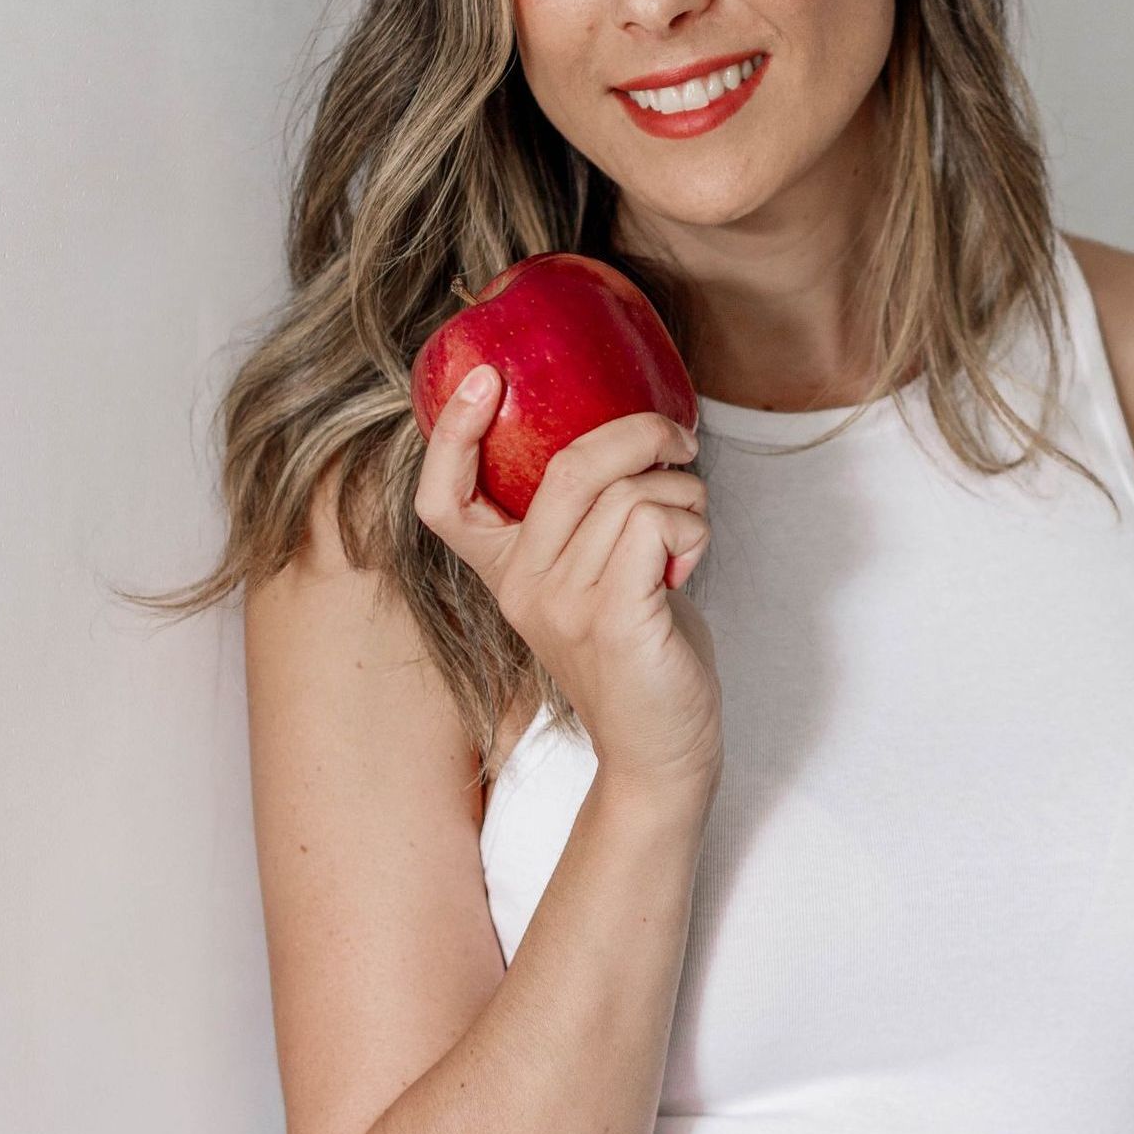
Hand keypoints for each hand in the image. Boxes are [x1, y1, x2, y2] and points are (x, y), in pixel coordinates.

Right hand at [412, 365, 721, 794]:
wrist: (659, 753)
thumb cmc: (640, 657)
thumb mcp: (595, 581)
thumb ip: (591, 521)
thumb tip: (632, 436)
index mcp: (506, 573)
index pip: (443, 501)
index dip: (452, 434)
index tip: (487, 380)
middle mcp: (522, 587)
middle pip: (568, 465)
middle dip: (641, 434)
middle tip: (680, 445)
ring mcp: (564, 605)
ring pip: (627, 492)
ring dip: (684, 495)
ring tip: (690, 534)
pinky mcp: (613, 619)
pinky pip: (653, 522)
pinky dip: (689, 524)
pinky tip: (691, 561)